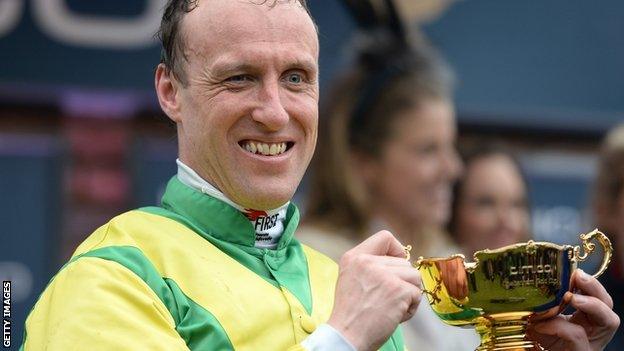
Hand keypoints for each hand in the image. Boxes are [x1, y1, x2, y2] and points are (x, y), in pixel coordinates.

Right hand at [328, 230, 421, 350]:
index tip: (394, 266)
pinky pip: (417, 294)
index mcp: (354, 257)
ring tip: (390, 307)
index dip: (396, 250)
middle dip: (402, 282)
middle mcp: (367, 261)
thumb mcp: (351, 278)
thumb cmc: (351, 314)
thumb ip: (370, 265)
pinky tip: (394, 316)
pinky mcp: (398, 290)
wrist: (346, 337)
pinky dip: (410, 308)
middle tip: (385, 299)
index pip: (385, 236)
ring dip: (408, 294)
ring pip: (414, 276)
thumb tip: (401, 260)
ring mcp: (383, 275)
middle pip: (404, 262)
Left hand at [527, 269, 619, 350]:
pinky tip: (542, 324)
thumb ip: (543, 304)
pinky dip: (559, 326)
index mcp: (586, 319)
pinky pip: (578, 336)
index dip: (588, 281)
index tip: (572, 270)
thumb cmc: (539, 342)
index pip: (596, 295)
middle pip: (609, 304)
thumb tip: (533, 281)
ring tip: (570, 297)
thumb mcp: (540, 319)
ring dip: (590, 304)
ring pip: (609, 320)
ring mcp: (592, 344)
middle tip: (578, 276)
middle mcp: (594, 331)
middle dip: (596, 287)